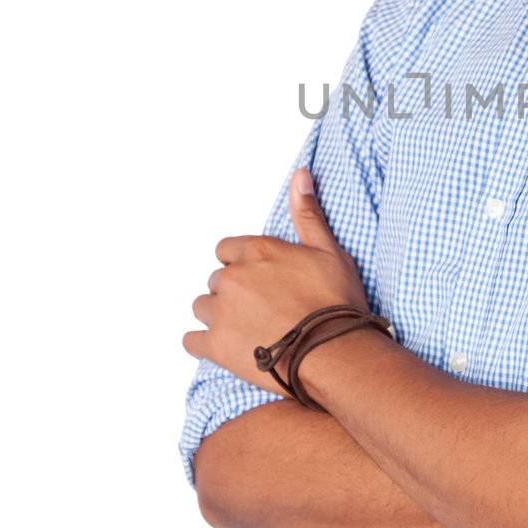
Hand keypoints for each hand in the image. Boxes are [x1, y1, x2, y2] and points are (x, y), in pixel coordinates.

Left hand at [181, 166, 368, 392]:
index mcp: (256, 251)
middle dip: (233, 292)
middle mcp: (232, 278)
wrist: (334, 353)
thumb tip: (300, 174)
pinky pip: (191, 340)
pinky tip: (227, 348)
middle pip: (216, 281)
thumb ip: (307, 213)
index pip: (226, 250)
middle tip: (260, 309)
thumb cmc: (336, 303)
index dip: (242, 265)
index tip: (261, 281)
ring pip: (202, 307)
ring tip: (247, 329)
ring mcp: (220, 313)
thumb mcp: (329, 251)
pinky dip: (204, 344)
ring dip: (218, 316)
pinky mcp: (215, 346)